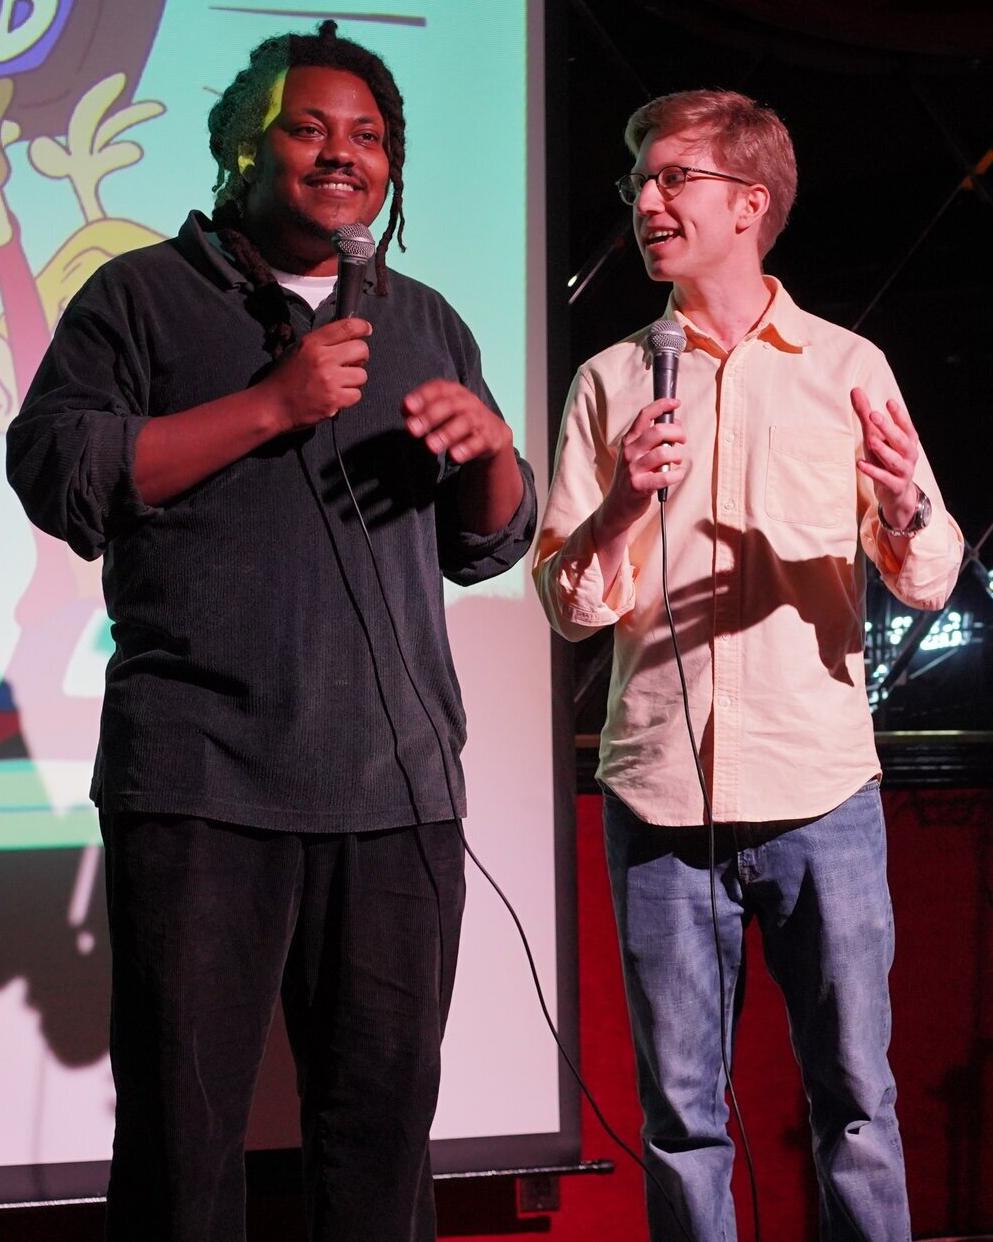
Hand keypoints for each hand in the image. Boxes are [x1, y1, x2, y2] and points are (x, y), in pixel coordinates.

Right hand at [261, 318, 371, 432]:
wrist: (272, 405)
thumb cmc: (283, 379)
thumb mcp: (297, 350)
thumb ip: (321, 343)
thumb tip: (345, 338)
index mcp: (312, 343)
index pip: (346, 327)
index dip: (362, 327)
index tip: (366, 329)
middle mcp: (323, 359)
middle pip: (361, 349)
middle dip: (360, 356)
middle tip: (351, 363)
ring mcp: (330, 380)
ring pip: (362, 375)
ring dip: (354, 379)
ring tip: (339, 383)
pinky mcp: (334, 400)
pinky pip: (357, 394)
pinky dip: (349, 397)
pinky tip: (336, 395)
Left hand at [403, 380, 511, 461]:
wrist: (492, 432)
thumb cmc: (457, 418)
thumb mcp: (440, 409)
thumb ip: (421, 409)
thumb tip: (405, 410)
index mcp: (454, 391)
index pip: (438, 388)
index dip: (422, 396)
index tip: (407, 407)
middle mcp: (467, 402)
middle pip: (450, 405)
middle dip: (430, 416)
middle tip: (412, 429)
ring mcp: (480, 419)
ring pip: (465, 423)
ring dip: (447, 434)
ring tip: (430, 446)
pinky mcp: (489, 437)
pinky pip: (479, 442)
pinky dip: (467, 449)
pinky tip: (453, 456)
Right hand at [600, 399, 686, 534]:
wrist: (618, 505)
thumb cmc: (633, 476)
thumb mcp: (637, 454)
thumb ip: (653, 439)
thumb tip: (675, 424)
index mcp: (629, 440)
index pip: (644, 415)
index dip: (662, 405)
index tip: (676, 403)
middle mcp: (629, 452)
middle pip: (658, 431)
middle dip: (677, 432)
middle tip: (682, 439)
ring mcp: (633, 469)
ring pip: (663, 453)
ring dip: (677, 455)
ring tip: (677, 460)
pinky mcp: (639, 486)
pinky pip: (665, 476)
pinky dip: (677, 475)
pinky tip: (677, 474)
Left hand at [851, 388, 918, 528]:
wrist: (897, 494)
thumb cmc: (885, 460)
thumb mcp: (875, 436)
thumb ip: (866, 416)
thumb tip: (855, 390)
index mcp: (907, 441)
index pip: (906, 426)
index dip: (899, 415)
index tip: (889, 402)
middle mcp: (909, 455)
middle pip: (900, 440)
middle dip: (888, 428)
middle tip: (873, 415)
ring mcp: (903, 472)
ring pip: (895, 460)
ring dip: (883, 450)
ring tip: (870, 440)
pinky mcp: (894, 486)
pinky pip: (885, 478)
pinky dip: (873, 471)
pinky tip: (860, 464)